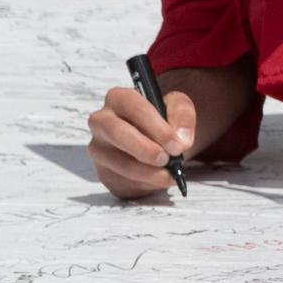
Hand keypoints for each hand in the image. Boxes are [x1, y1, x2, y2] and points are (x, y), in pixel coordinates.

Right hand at [88, 83, 195, 199]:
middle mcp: (102, 122)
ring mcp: (99, 149)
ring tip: (169, 175)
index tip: (175, 145)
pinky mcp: (104, 172)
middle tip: (166, 159)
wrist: (157, 143)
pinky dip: (145, 184)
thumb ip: (183, 116)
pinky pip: (122, 181)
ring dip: (148, 172)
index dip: (155, 127)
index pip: (133, 107)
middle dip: (144, 149)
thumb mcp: (178, 108)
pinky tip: (159, 180)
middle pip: (117, 133)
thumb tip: (181, 139)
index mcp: (119, 98)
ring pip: (120, 163)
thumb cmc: (162, 120)